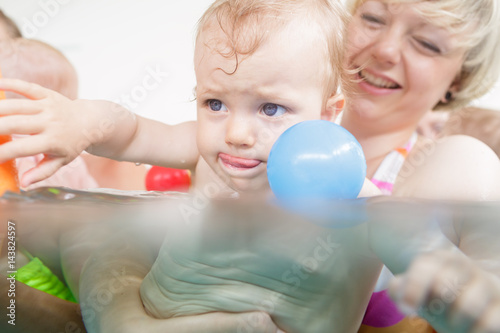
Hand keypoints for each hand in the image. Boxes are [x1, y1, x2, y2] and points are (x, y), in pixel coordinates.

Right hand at [0, 79, 125, 186]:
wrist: (90, 122)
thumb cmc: (71, 144)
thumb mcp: (61, 161)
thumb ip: (42, 172)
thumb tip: (22, 184)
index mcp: (52, 141)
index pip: (21, 148)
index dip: (1, 153)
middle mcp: (49, 122)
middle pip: (14, 124)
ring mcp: (48, 106)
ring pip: (15, 105)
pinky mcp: (47, 94)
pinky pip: (26, 87)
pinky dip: (9, 83)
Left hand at [389, 250, 499, 332]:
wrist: (470, 300)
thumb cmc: (436, 297)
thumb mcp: (415, 290)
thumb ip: (400, 289)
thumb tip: (403, 299)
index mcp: (439, 259)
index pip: (425, 268)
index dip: (414, 289)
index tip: (407, 309)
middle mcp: (464, 267)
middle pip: (444, 287)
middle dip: (435, 306)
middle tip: (435, 313)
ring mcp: (487, 283)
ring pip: (468, 307)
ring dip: (456, 322)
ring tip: (454, 324)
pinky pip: (492, 321)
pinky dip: (478, 331)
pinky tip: (472, 332)